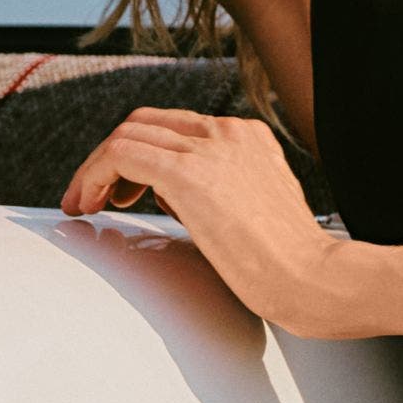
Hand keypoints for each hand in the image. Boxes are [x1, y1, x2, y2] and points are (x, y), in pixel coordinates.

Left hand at [62, 110, 380, 338]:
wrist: (315, 280)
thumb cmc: (291, 266)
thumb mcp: (255, 212)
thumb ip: (219, 193)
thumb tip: (173, 197)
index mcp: (249, 137)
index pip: (177, 127)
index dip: (140, 156)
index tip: (124, 192)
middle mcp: (229, 131)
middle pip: (147, 122)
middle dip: (112, 157)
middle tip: (98, 197)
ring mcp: (210, 147)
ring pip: (127, 133)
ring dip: (96, 169)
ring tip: (87, 204)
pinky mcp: (189, 172)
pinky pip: (121, 155)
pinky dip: (94, 176)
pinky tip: (89, 205)